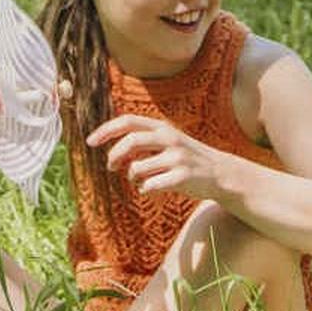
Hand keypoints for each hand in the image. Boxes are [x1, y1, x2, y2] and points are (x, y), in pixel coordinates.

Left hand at [88, 113, 237, 202]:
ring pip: (137, 168)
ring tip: (140, 181)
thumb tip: (113, 148)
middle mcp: (169, 138)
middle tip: (110, 167)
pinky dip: (144, 189)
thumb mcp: (168, 142)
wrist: (221, 174)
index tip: (90, 142)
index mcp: (162, 128)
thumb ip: (145, 141)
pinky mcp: (182, 176)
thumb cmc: (187, 159)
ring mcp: (177, 157)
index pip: (128, 121)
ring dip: (132, 177)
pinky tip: (151, 189)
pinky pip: (149, 185)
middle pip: (130, 141)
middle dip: (114, 155)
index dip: (106, 130)